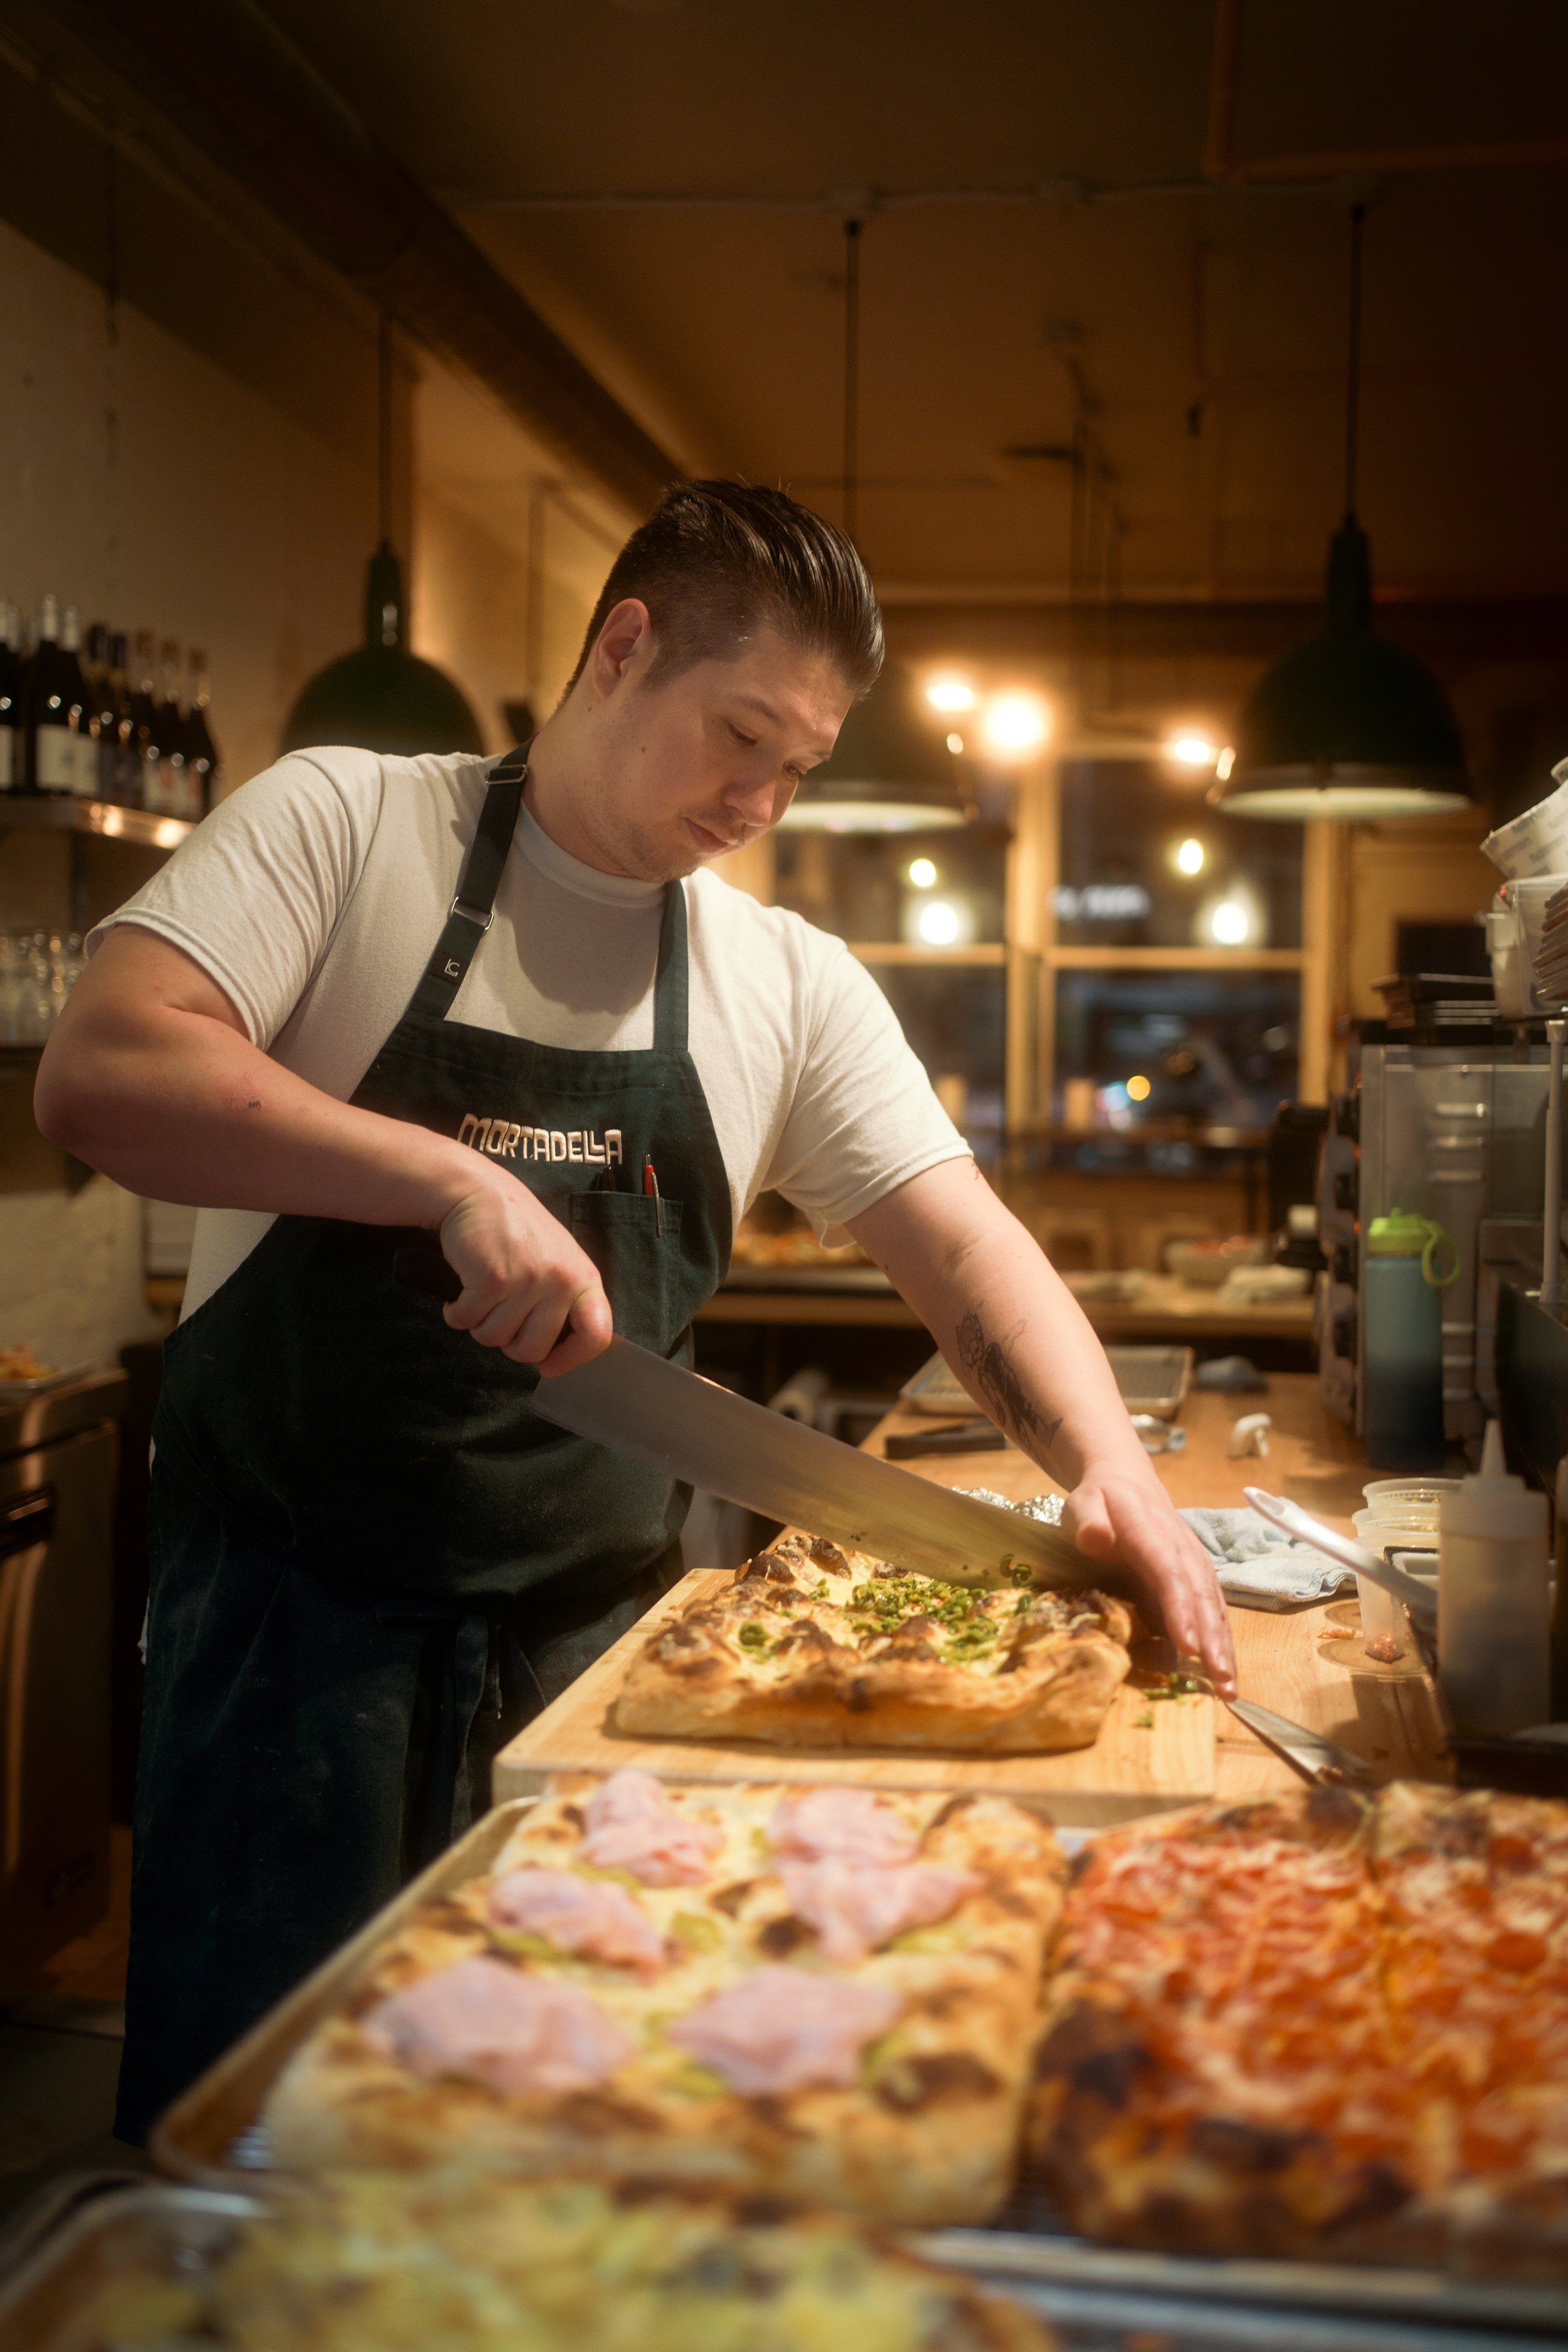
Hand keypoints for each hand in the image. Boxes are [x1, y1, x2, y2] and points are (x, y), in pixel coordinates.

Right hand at [436, 1171, 612, 1374]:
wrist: (478, 1192)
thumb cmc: (516, 1231)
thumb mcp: (557, 1260)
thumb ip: (562, 1301)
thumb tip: (552, 1356)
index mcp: (584, 1278)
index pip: (597, 1335)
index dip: (572, 1359)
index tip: (548, 1366)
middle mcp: (562, 1281)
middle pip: (532, 1350)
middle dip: (507, 1342)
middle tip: (498, 1315)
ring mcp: (528, 1281)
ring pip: (495, 1339)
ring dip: (478, 1323)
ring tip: (481, 1293)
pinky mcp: (492, 1280)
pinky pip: (467, 1322)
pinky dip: (456, 1312)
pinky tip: (462, 1290)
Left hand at [1064, 1464, 1236, 1696]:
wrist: (1126, 1483)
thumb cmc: (1101, 1499)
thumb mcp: (1083, 1502)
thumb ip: (1088, 1519)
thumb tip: (1095, 1538)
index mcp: (1151, 1533)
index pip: (1169, 1573)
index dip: (1180, 1610)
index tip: (1188, 1645)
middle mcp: (1181, 1551)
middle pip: (1200, 1596)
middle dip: (1211, 1640)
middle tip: (1219, 1679)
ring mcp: (1193, 1565)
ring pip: (1213, 1608)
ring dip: (1222, 1647)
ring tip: (1227, 1688)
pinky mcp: (1196, 1579)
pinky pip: (1211, 1612)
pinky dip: (1220, 1642)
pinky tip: (1223, 1675)